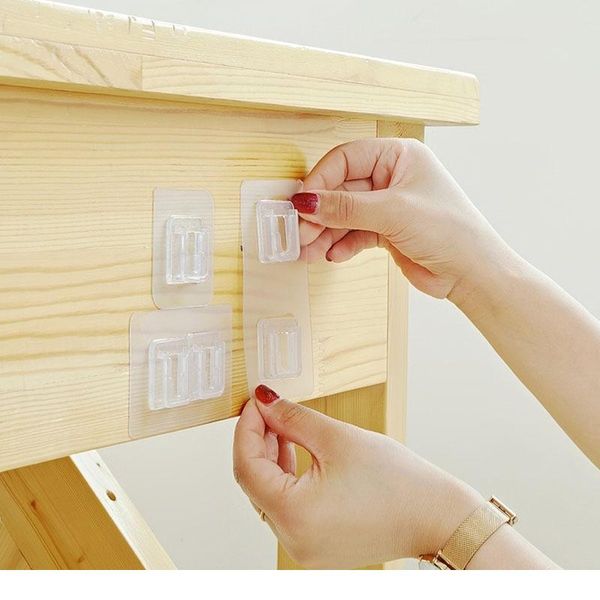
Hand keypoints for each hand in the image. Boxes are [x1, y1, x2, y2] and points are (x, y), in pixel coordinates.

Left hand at [233, 385, 482, 568]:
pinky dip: (287, 478)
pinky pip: (288, 508)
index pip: (246, 467)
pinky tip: (294, 451)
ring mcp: (304, 547)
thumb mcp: (337, 439)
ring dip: (271, 458)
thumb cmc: (397, 482)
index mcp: (294, 515)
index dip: (246, 429)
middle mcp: (292, 539)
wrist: (439, 517)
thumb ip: (292, 418)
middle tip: (266, 408)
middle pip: (255, 483)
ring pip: (270, 495)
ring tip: (280, 424)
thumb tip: (264, 401)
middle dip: (257, 441)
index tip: (254, 402)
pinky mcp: (317, 545)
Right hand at [291, 138, 512, 299]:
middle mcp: (391, 177)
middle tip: (300, 232)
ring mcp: (387, 205)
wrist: (472, 273)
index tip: (302, 203)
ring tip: (308, 251)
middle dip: (320, 213)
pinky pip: (354, 233)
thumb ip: (346, 207)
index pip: (346, 159)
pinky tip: (333, 256)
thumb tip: (306, 202)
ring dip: (325, 233)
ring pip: (344, 215)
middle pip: (341, 189)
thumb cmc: (449, 230)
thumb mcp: (393, 212)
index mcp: (398, 156)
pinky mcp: (386, 231)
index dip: (321, 180)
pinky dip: (341, 245)